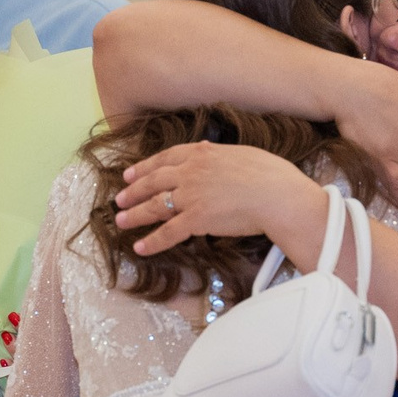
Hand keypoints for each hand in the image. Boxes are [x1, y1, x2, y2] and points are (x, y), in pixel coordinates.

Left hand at [114, 142, 328, 257]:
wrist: (278, 196)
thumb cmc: (270, 174)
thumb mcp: (241, 153)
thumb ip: (219, 154)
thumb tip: (207, 149)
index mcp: (202, 154)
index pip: (165, 158)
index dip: (145, 166)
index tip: (131, 173)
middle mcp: (191, 172)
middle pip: (154, 181)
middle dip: (133, 190)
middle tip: (120, 198)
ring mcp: (191, 196)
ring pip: (154, 205)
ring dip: (134, 214)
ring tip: (120, 221)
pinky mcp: (196, 220)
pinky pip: (168, 232)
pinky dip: (152, 241)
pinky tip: (140, 247)